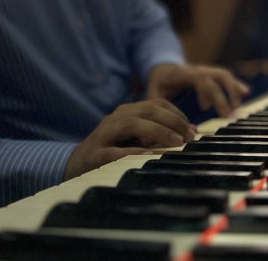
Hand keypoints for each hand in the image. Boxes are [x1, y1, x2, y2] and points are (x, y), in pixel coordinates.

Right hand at [64, 99, 195, 179]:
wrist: (74, 164)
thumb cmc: (113, 150)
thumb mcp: (138, 138)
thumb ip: (161, 133)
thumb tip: (193, 132)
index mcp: (128, 112)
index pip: (157, 104)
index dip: (178, 114)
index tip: (193, 130)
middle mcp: (116, 118)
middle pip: (148, 110)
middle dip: (172, 121)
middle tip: (188, 137)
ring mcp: (104, 135)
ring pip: (132, 124)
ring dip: (158, 131)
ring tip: (176, 143)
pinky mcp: (95, 155)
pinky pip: (116, 151)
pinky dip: (134, 152)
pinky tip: (150, 156)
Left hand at [146, 63, 249, 116]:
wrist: (163, 67)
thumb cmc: (159, 83)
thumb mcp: (153, 94)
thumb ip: (158, 109)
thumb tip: (165, 128)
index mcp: (182, 73)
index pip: (199, 78)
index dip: (205, 91)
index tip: (205, 108)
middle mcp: (197, 69)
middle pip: (216, 76)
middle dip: (224, 94)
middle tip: (227, 114)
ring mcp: (206, 70)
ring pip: (224, 75)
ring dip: (233, 89)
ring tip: (238, 108)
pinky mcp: (211, 74)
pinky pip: (225, 77)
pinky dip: (235, 85)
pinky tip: (245, 93)